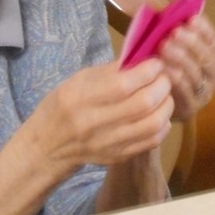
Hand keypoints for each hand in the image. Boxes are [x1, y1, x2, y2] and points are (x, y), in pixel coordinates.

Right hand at [28, 58, 173, 172]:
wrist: (47, 146)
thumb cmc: (63, 105)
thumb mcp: (78, 80)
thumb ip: (111, 71)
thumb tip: (143, 58)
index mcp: (80, 99)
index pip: (123, 85)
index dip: (147, 71)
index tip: (156, 62)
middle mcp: (94, 124)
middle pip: (143, 104)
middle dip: (162, 85)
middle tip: (164, 76)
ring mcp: (108, 144)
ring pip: (153, 124)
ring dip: (167, 104)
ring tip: (164, 94)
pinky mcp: (118, 156)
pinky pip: (152, 141)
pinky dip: (163, 124)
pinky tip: (160, 113)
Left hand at [157, 13, 214, 121]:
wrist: (160, 101)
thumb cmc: (167, 64)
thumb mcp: (173, 44)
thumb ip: (175, 29)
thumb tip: (166, 10)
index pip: (213, 39)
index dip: (204, 29)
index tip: (191, 18)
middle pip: (207, 57)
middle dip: (191, 43)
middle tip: (174, 32)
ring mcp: (205, 93)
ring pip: (196, 74)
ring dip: (181, 59)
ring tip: (165, 47)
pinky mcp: (192, 108)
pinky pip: (185, 92)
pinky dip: (175, 79)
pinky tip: (163, 69)